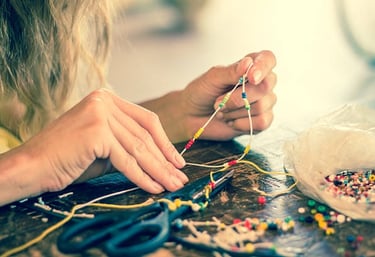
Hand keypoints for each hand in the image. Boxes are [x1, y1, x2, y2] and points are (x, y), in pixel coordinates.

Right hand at [18, 89, 187, 195]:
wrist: (32, 166)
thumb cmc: (66, 158)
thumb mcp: (104, 147)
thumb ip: (127, 144)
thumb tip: (159, 158)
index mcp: (107, 98)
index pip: (145, 121)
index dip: (164, 143)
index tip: (176, 161)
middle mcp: (104, 100)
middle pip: (144, 136)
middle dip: (164, 160)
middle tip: (179, 177)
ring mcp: (100, 113)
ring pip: (138, 148)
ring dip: (158, 171)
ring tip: (172, 185)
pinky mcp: (97, 131)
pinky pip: (126, 160)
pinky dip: (142, 176)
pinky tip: (155, 187)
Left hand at [146, 50, 276, 141]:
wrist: (191, 116)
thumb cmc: (201, 93)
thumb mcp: (212, 78)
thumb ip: (231, 71)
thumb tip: (248, 63)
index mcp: (250, 66)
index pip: (268, 59)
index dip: (263, 67)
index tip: (251, 77)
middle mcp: (260, 83)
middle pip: (265, 86)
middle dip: (238, 97)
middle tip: (219, 101)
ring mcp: (263, 103)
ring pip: (262, 106)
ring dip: (235, 111)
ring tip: (222, 111)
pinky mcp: (260, 121)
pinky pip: (262, 122)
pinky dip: (241, 123)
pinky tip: (230, 121)